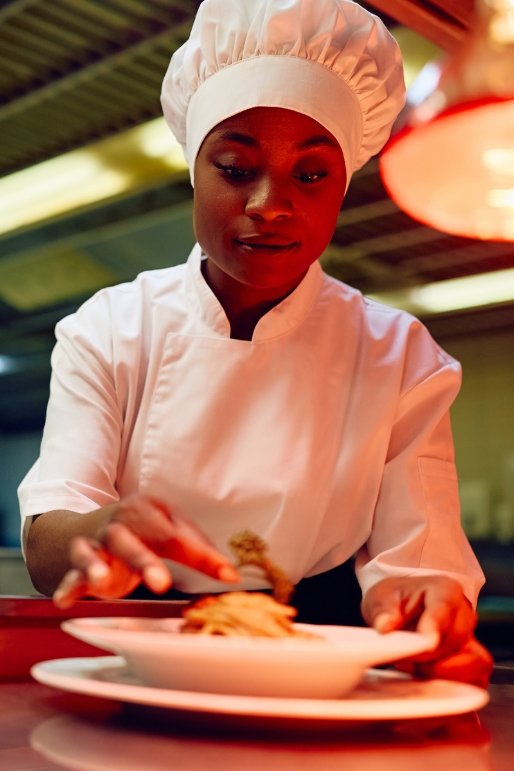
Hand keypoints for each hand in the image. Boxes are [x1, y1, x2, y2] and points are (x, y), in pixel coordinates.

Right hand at [53, 494, 239, 607]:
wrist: (86, 528)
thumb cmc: (139, 531)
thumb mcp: (169, 532)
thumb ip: (197, 550)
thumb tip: (231, 573)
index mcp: (148, 510)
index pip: (177, 534)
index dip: (203, 556)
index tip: (227, 575)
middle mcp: (120, 523)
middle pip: (132, 540)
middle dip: (144, 561)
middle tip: (161, 583)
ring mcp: (96, 542)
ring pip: (94, 552)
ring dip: (95, 565)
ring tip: (98, 580)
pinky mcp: (77, 562)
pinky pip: (70, 574)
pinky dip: (68, 586)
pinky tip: (65, 599)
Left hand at [361, 575, 492, 688]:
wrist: (400, 611)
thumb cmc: (394, 602)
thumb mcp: (381, 599)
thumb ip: (383, 612)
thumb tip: (385, 626)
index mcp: (444, 590)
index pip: (444, 607)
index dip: (435, 625)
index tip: (426, 640)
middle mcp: (463, 614)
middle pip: (456, 639)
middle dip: (428, 655)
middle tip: (402, 659)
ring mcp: (472, 640)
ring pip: (474, 662)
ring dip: (441, 672)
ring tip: (412, 667)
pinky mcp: (472, 665)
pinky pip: (475, 681)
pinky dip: (450, 685)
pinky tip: (424, 680)